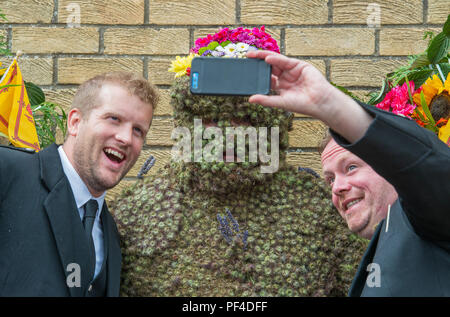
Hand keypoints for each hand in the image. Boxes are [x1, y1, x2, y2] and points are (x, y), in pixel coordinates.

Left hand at [247, 50, 372, 142]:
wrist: (319, 102)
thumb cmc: (301, 105)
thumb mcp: (280, 102)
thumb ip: (265, 100)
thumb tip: (250, 99)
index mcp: (280, 87)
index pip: (266, 79)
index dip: (256, 75)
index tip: (245, 72)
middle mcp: (285, 77)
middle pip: (269, 68)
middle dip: (258, 63)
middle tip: (246, 58)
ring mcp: (292, 70)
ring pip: (275, 62)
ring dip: (264, 57)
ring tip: (252, 55)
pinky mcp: (299, 65)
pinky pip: (285, 61)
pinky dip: (276, 59)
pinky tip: (267, 59)